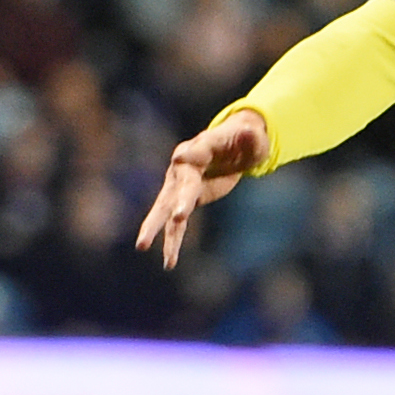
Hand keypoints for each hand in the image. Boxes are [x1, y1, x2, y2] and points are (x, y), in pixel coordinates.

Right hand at [135, 109, 269, 268]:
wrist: (238, 145)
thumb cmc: (246, 139)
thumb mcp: (253, 137)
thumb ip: (249, 136)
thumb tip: (248, 132)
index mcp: (197, 149)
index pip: (190, 156)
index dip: (186, 161)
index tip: (179, 161)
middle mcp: (182, 168)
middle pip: (172, 190)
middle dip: (169, 207)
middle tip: (161, 222)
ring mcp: (181, 185)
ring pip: (166, 211)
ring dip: (157, 230)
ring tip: (141, 247)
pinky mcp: (187, 199)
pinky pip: (176, 223)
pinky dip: (172, 241)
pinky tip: (169, 262)